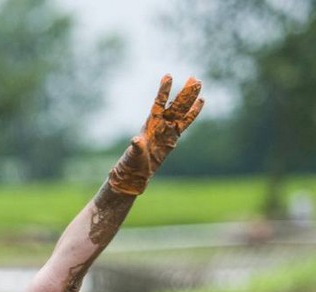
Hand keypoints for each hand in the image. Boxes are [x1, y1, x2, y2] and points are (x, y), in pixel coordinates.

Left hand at [108, 75, 203, 195]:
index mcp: (150, 125)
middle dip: (184, 93)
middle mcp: (160, 124)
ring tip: (198, 83)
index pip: (158, 104)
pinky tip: (201, 102)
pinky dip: (193, 113)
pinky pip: (185, 122)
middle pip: (175, 105)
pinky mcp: (173, 137)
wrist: (136, 173)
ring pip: (181, 110)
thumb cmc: (132, 163)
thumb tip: (135, 141)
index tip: (168, 76)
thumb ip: (137, 147)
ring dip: (190, 98)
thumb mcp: (134, 155)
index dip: (164, 91)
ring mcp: (168, 130)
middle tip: (194, 78)